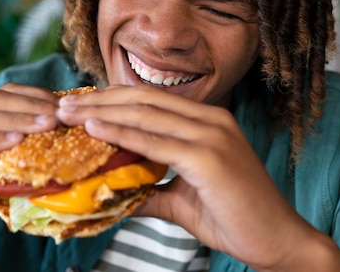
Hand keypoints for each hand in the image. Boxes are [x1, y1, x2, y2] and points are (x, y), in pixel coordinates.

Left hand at [56, 85, 339, 270]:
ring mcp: (211, 133)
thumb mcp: (182, 199)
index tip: (78, 105)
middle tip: (62, 106)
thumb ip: (149, 190)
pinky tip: (94, 129)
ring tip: (67, 114)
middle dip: (98, 100)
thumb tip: (114, 194)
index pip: (149, 100)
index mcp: (206, 121)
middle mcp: (210, 118)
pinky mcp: (209, 155)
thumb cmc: (234, 217)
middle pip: (142, 99)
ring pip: (145, 112)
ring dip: (101, 111)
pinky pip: (155, 140)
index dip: (111, 99)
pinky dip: (121, 132)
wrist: (278, 240)